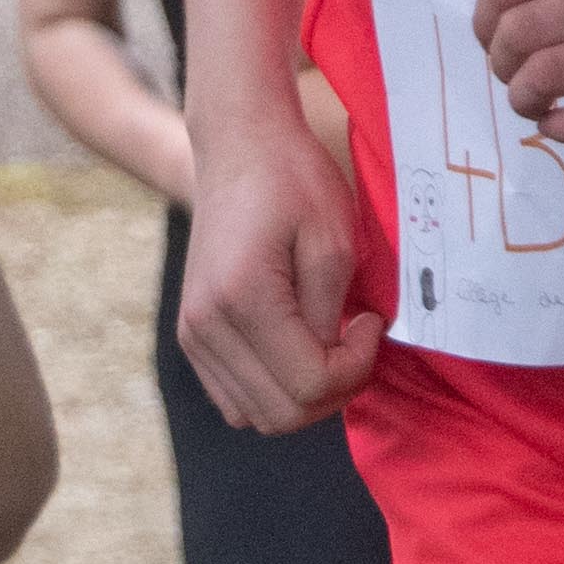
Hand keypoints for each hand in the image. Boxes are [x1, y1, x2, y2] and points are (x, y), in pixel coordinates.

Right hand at [173, 110, 381, 429]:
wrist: (240, 146)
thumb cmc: (292, 181)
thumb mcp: (333, 241)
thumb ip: (333, 314)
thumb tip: (334, 361)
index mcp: (241, 299)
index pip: (309, 385)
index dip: (356, 369)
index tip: (371, 323)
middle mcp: (205, 326)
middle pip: (281, 415)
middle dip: (333, 391)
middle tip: (357, 342)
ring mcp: (192, 334)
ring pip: (256, 416)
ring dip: (303, 397)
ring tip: (328, 347)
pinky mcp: (192, 336)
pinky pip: (235, 399)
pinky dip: (273, 390)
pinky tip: (298, 349)